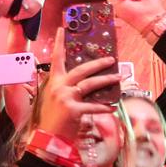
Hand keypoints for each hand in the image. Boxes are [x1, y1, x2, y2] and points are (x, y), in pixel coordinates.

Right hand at [35, 27, 119, 143]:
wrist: (47, 137)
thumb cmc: (52, 118)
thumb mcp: (54, 98)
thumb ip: (65, 88)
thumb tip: (83, 80)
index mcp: (54, 82)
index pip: (56, 58)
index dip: (59, 43)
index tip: (62, 29)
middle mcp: (59, 86)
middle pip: (81, 70)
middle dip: (98, 64)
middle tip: (111, 59)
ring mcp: (66, 98)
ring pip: (90, 84)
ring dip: (106, 81)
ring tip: (118, 78)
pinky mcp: (73, 110)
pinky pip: (93, 106)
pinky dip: (104, 107)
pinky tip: (113, 107)